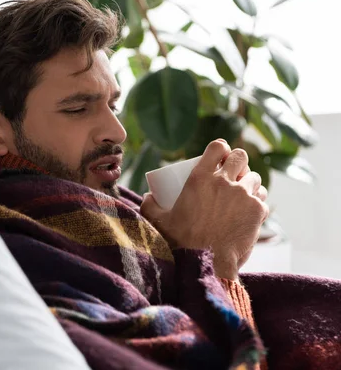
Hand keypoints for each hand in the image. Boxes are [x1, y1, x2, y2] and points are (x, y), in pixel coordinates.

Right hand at [140, 139, 268, 279]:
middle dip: (238, 162)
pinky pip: (262, 199)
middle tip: (232, 175)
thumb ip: (149, 205)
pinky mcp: (258, 211)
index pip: (218, 147)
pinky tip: (249, 211)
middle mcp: (224, 181)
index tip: (219, 157)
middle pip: (240, 156)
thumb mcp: (159, 221)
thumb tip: (148, 196)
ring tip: (242, 194)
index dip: (221, 149)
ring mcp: (243, 195)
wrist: (206, 263)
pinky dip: (257, 203)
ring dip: (249, 183)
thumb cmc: (180, 242)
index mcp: (200, 178)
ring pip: (255, 177)